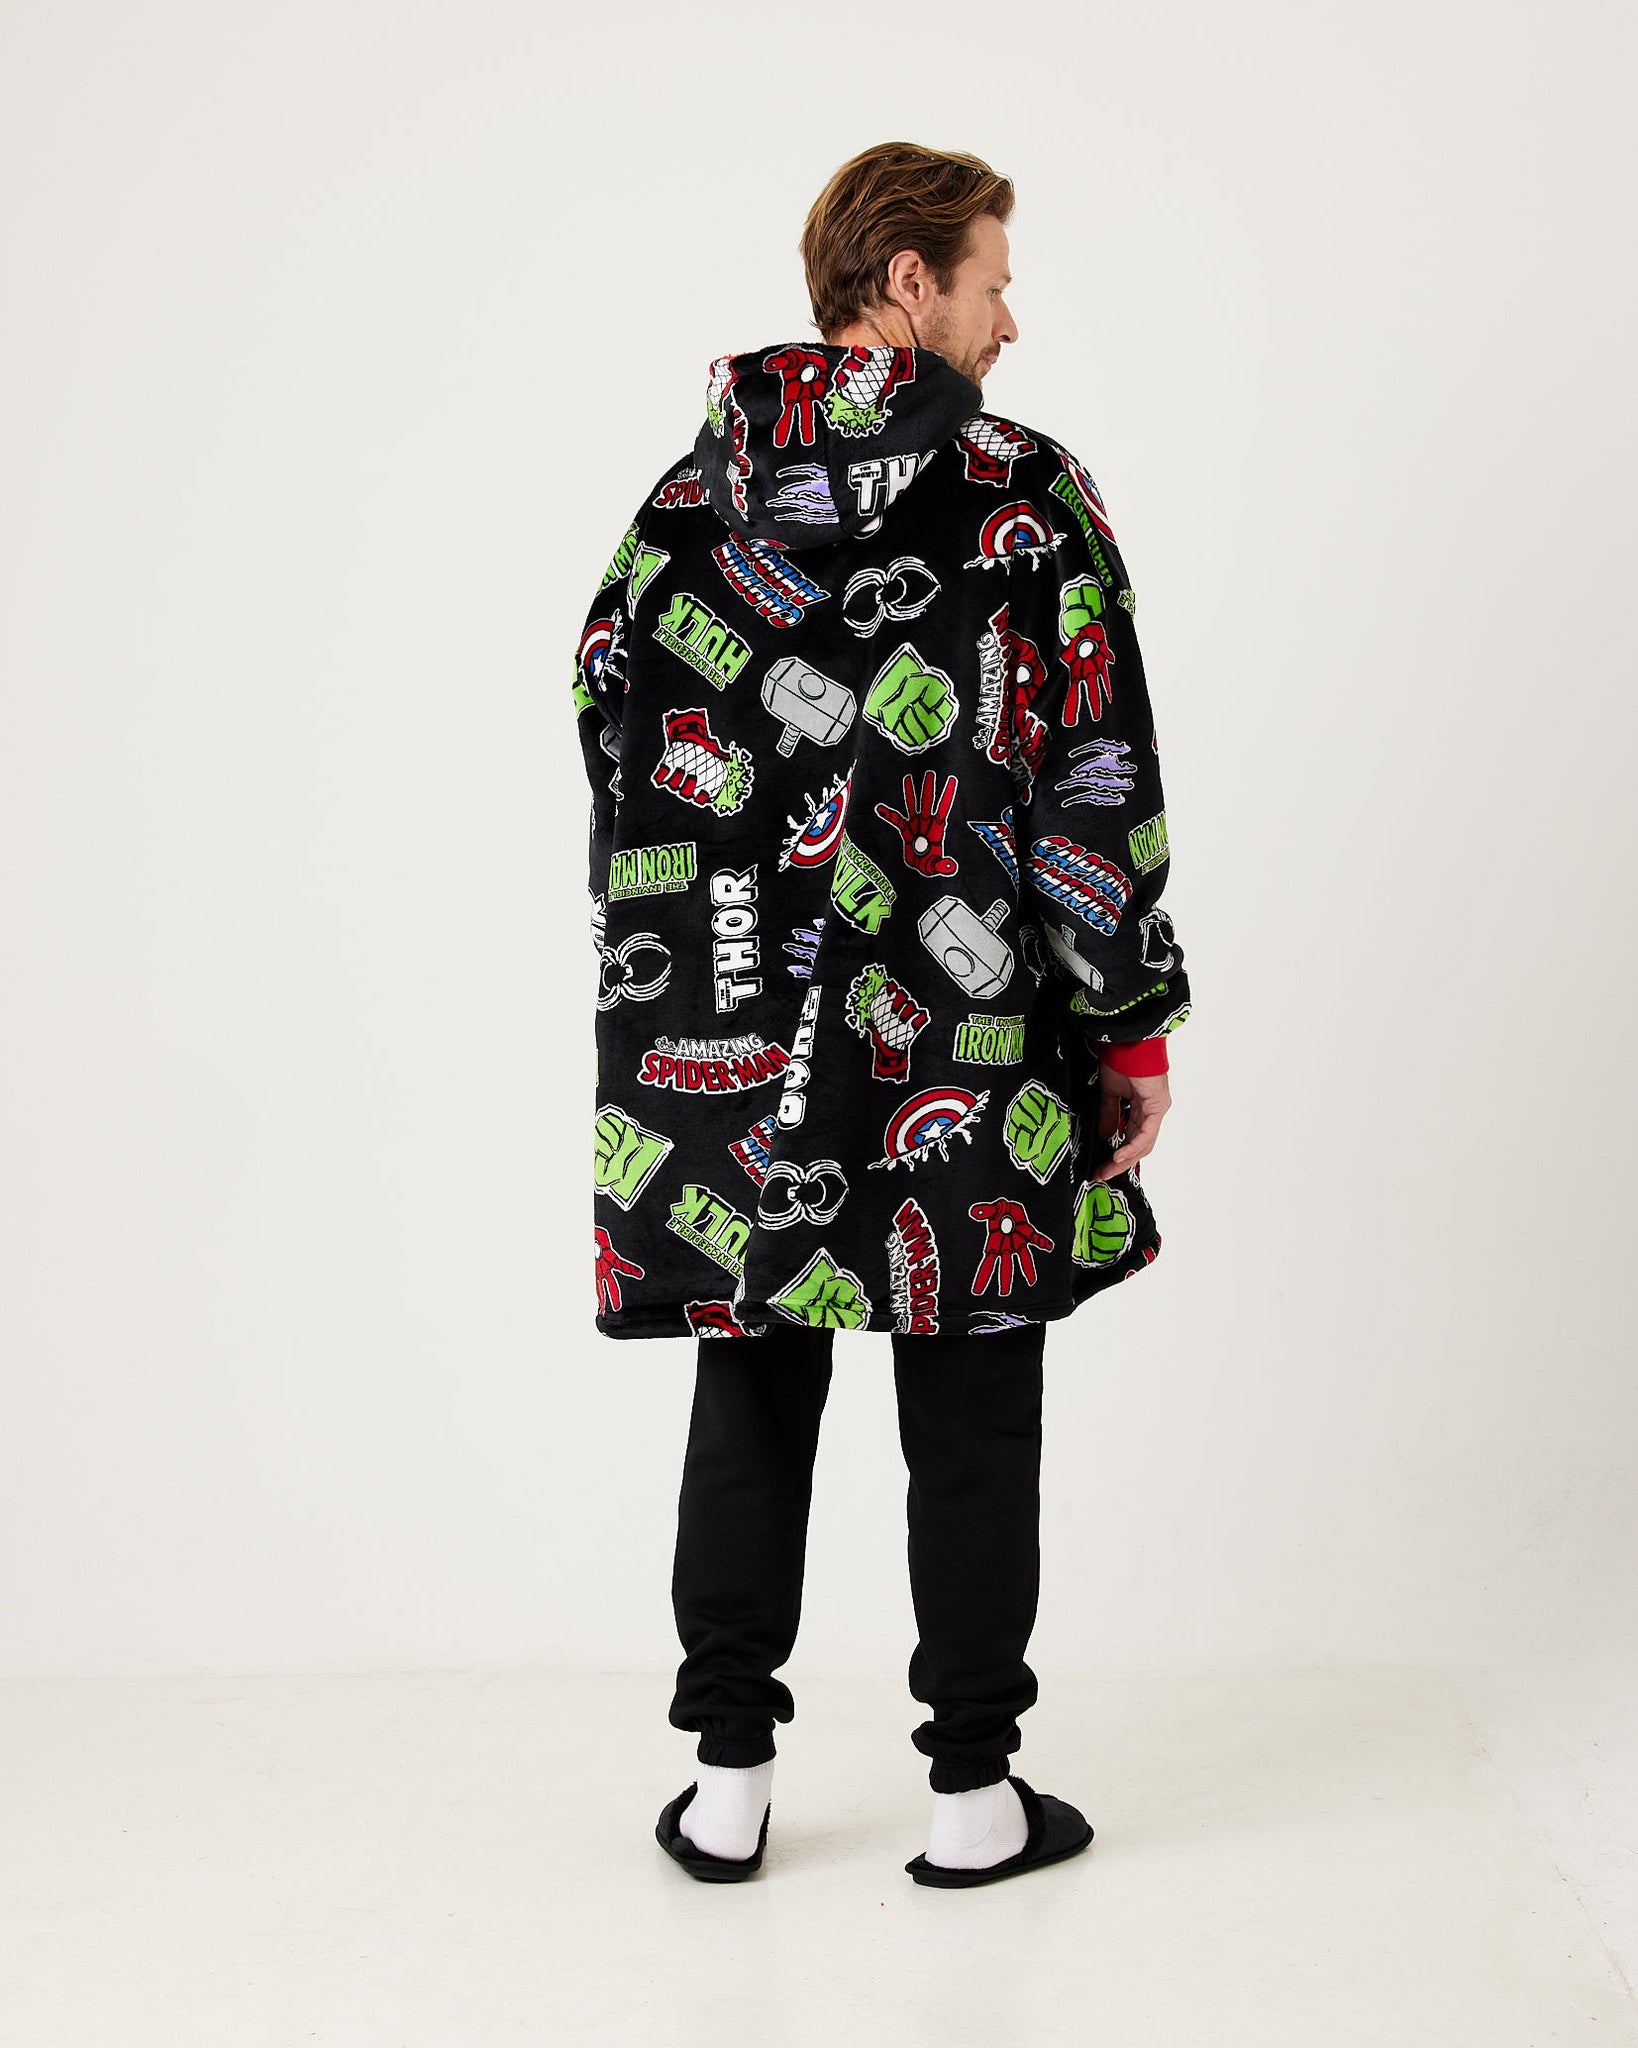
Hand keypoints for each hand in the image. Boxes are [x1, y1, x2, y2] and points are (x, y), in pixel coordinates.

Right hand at [1089, 1064, 1169, 1182]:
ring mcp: (1156, 1110)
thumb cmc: (1120, 1060)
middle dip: (1120, 1162)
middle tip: (1102, 1174)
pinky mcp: (1157, 1107)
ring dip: (1125, 1159)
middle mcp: (1152, 1111)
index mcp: (1142, 1107)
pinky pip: (1145, 1133)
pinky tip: (1118, 1155)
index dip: (1117, 1154)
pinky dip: (1132, 1146)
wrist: (1127, 1043)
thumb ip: (1108, 1115)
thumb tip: (1104, 1136)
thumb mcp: (1108, 1093)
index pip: (1132, 1138)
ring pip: (1144, 1143)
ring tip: (1108, 1170)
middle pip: (1139, 1146)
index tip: (1100, 1167)